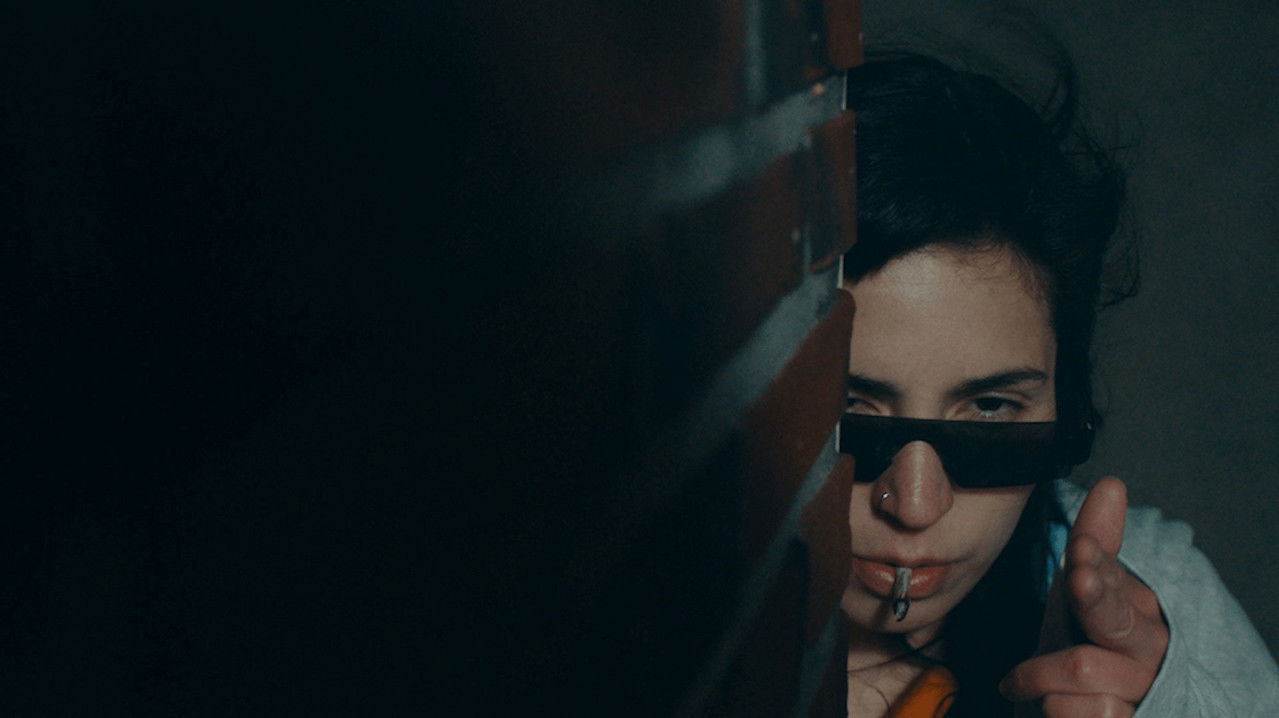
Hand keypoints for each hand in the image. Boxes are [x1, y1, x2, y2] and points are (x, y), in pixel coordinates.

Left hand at [999, 477, 1168, 716]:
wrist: (1073, 713)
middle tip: (1079, 579)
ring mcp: (1143, 689)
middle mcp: (1148, 647)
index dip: (1095, 565)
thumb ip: (1096, 542)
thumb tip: (1113, 484)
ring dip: (1038, 677)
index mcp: (1135, 607)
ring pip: (1079, 670)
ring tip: (1031, 682)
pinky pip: (1079, 713)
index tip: (1079, 549)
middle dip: (1094, 596)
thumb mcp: (1079, 593)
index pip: (1113, 578)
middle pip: (1115, 619)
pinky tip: (1050, 708)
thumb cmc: (1079, 644)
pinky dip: (1049, 709)